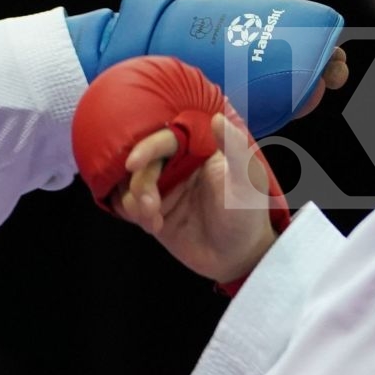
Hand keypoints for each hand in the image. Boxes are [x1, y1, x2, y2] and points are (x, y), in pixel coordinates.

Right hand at [113, 46, 347, 283]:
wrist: (237, 256)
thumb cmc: (247, 214)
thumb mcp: (247, 180)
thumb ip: (234, 147)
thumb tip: (217, 118)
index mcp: (199, 151)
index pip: (166, 140)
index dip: (147, 148)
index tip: (133, 164)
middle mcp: (177, 166)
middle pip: (142, 163)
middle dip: (140, 185)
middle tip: (150, 207)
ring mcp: (162, 189)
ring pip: (129, 184)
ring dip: (133, 202)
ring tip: (153, 221)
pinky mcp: (151, 211)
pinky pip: (126, 204)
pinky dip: (132, 213)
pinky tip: (153, 226)